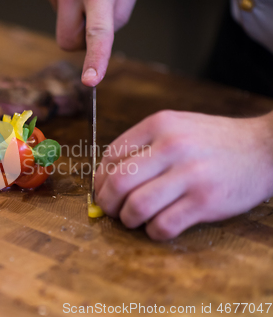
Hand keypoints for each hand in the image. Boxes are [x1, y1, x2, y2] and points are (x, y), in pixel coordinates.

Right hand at [31, 0, 142, 86]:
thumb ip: (117, 16)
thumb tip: (96, 38)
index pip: (98, 32)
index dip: (95, 59)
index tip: (90, 81)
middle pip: (68, 41)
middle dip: (80, 41)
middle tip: (94, 19)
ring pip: (61, 24)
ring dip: (75, 14)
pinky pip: (54, 7)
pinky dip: (65, 1)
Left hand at [94, 110, 272, 239]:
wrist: (264, 148)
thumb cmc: (213, 141)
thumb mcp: (176, 127)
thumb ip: (142, 145)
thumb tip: (106, 176)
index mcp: (159, 125)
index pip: (111, 156)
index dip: (99, 179)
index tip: (102, 190)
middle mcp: (172, 146)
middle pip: (118, 182)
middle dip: (106, 203)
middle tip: (110, 210)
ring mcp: (190, 175)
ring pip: (137, 206)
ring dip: (127, 219)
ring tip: (133, 219)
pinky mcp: (205, 201)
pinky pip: (163, 225)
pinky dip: (153, 231)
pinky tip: (157, 226)